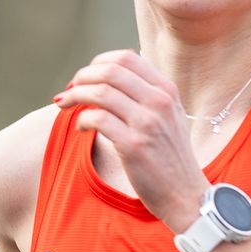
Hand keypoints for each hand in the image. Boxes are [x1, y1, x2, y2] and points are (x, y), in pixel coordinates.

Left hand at [55, 50, 208, 228]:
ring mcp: (147, 123)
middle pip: (110, 71)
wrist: (185, 194)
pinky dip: (82, 120)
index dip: (98, 63)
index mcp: (166, 90)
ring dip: (75, 96)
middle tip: (69, 91)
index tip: (85, 77)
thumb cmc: (170, 156)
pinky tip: (81, 128)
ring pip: (100, 93)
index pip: (126, 58)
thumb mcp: (168, 116)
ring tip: (65, 105)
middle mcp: (159, 101)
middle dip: (81, 77)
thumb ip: (147, 94)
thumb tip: (111, 75)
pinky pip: (98, 120)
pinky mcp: (134, 145)